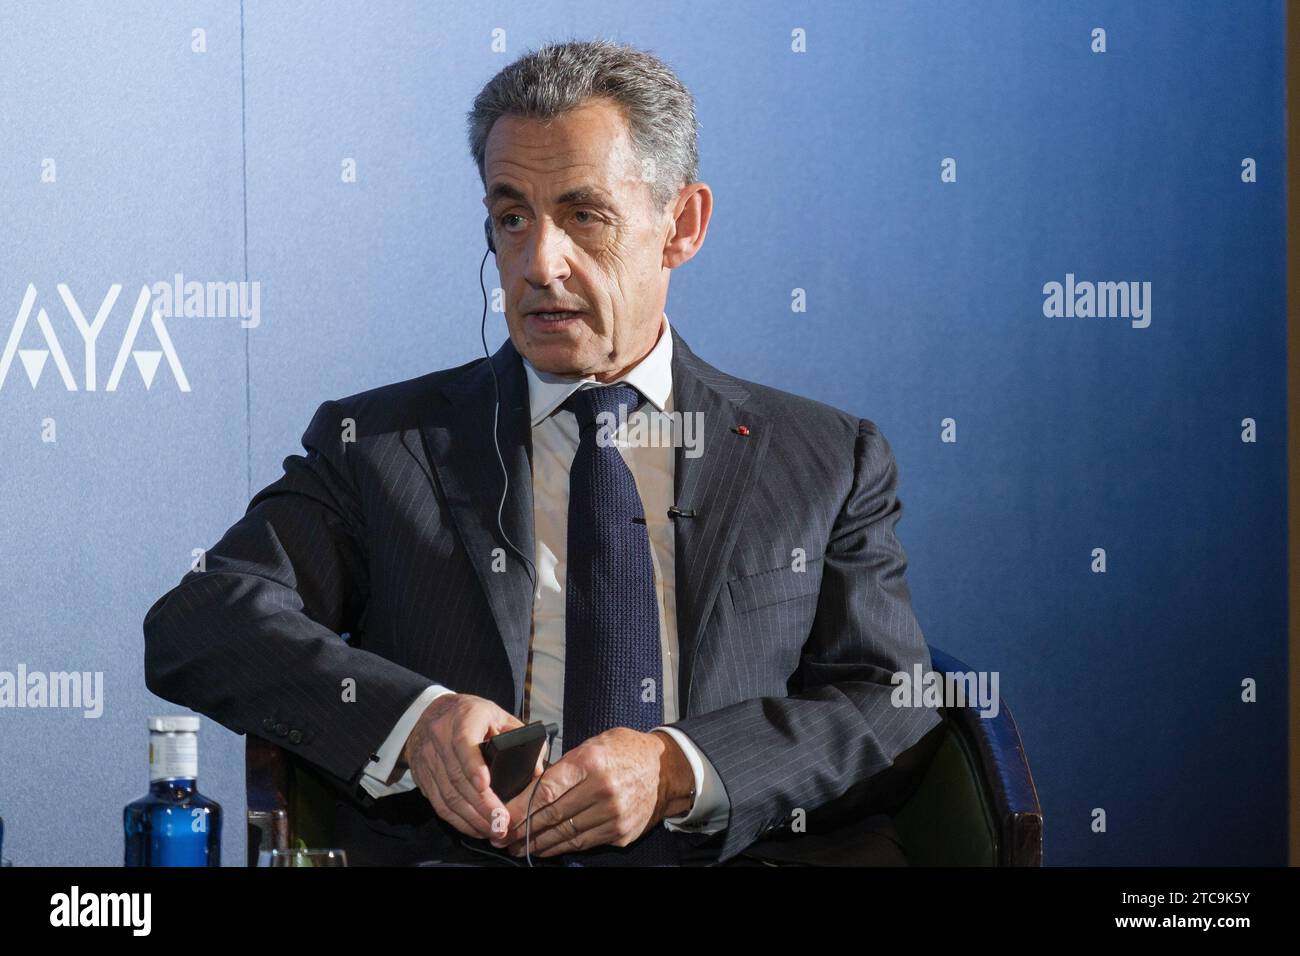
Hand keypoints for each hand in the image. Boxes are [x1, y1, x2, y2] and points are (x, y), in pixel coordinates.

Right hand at [402, 694, 546, 841]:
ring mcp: (428, 759)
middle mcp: (441, 738)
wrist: (430, 713)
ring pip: (448, 795)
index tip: (485, 786)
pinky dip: (458, 820)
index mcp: (464, 718)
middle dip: (482, 805)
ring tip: (493, 830)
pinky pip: (439, 804)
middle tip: (502, 822)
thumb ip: (520, 736)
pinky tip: (475, 828)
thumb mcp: (498, 714)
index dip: (473, 766)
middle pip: (458, 777)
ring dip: (471, 818)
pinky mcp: (422, 776)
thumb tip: (536, 770)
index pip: (464, 742)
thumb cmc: (471, 714)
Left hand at [498, 727, 693, 856]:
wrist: (666, 770)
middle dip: (523, 828)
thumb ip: (566, 765)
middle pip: (552, 815)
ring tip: (517, 846)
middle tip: (502, 835)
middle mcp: (602, 790)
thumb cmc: (626, 751)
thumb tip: (532, 786)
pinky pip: (583, 843)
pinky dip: (561, 847)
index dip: (519, 807)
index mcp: (592, 762)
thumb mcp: (595, 743)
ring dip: (537, 842)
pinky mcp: (620, 832)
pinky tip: (545, 848)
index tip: (502, 816)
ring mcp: (613, 815)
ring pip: (565, 834)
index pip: (547, 790)